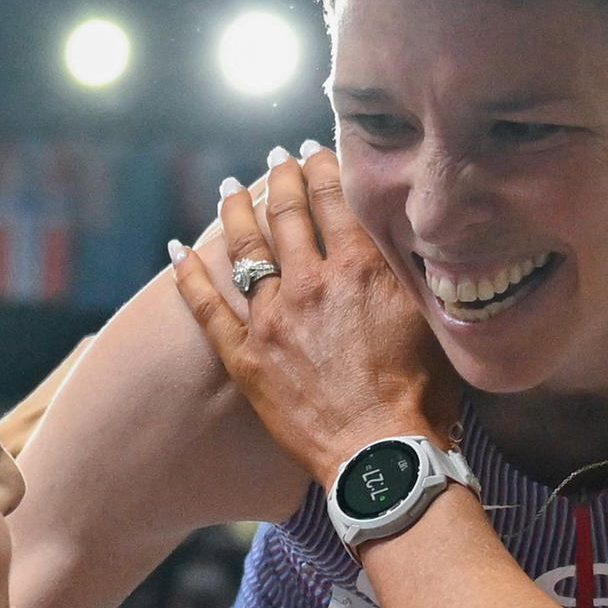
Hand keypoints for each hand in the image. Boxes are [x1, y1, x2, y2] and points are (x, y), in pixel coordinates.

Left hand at [167, 146, 453, 481]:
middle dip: (281, 177)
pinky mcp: (246, 356)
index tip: (316, 150)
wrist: (383, 457)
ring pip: (245, 248)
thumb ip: (412, 276)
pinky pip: (207, 306)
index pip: (335, 199)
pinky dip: (188, 273)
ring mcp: (272, 317)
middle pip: (288, 213)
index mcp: (359, 267)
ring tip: (229, 187)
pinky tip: (176, 248)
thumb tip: (410, 243)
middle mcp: (310, 281)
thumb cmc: (421, 398)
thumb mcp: (432, 322)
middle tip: (277, 158)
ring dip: (235, 210)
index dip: (323, 167)